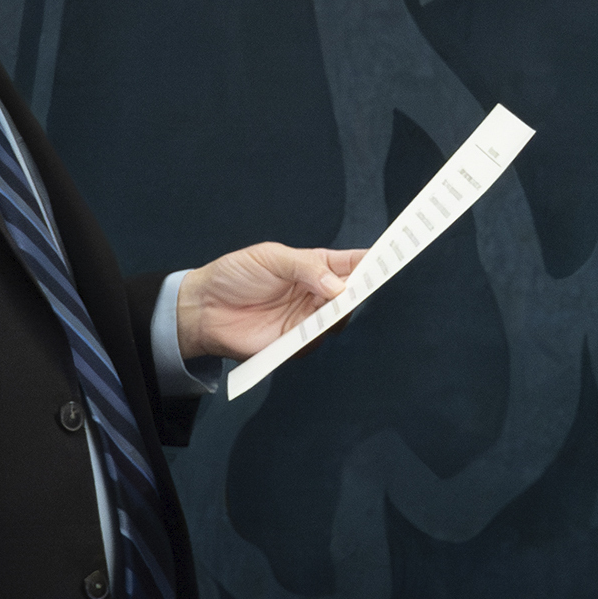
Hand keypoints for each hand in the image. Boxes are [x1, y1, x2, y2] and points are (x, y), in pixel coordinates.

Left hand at [176, 243, 365, 360]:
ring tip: (336, 301)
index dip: (373, 260)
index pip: (352, 263)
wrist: (203, 309)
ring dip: (340, 311)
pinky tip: (314, 323)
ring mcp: (308, 319)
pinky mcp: (295, 343)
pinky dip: (319, 332)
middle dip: (364, 287)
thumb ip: (306, 267)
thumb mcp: (270, 257)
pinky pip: (317, 340)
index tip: (394, 256)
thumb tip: (338, 286)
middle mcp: (317, 294)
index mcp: (314, 266)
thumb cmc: (235, 275)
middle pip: (353, 292)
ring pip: (339, 318)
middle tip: (368, 283)